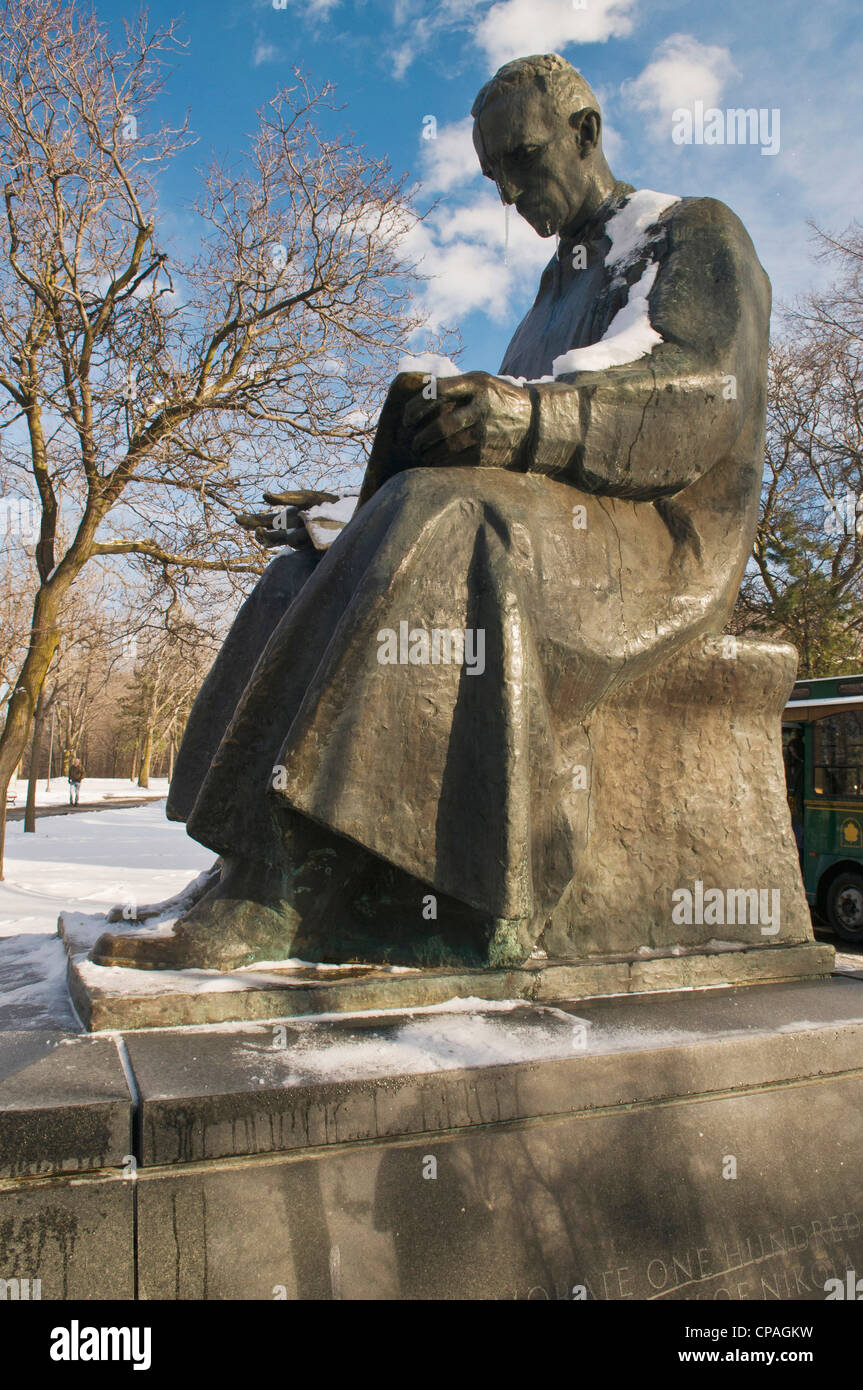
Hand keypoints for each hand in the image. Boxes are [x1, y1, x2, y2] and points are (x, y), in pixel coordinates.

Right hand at [234, 488, 338, 548]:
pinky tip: (289, 532)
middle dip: (258, 533)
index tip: (239, 519)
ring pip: (283, 541)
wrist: (348, 508)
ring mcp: (302, 538)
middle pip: (269, 537)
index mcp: (285, 520)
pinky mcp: (314, 541)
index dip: (250, 523)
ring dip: (272, 536)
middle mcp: (290, 531)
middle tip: (249, 529)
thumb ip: (284, 497)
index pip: (263, 524)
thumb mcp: (303, 497)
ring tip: (261, 530)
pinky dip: (295, 535)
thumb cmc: (324, 502)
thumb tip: (264, 496)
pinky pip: (301, 540)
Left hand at [401, 372, 531, 469]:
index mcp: (476, 384)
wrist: (533, 422)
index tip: (407, 418)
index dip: (416, 407)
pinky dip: (442, 462)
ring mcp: (486, 431)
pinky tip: (435, 461)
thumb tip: (419, 392)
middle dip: (421, 437)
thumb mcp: (482, 382)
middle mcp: (482, 406)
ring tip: (421, 453)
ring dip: (428, 452)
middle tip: (413, 441)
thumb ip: (455, 385)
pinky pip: (458, 459)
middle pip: (440, 425)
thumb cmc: (498, 399)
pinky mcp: (489, 451)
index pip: (437, 392)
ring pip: (447, 446)